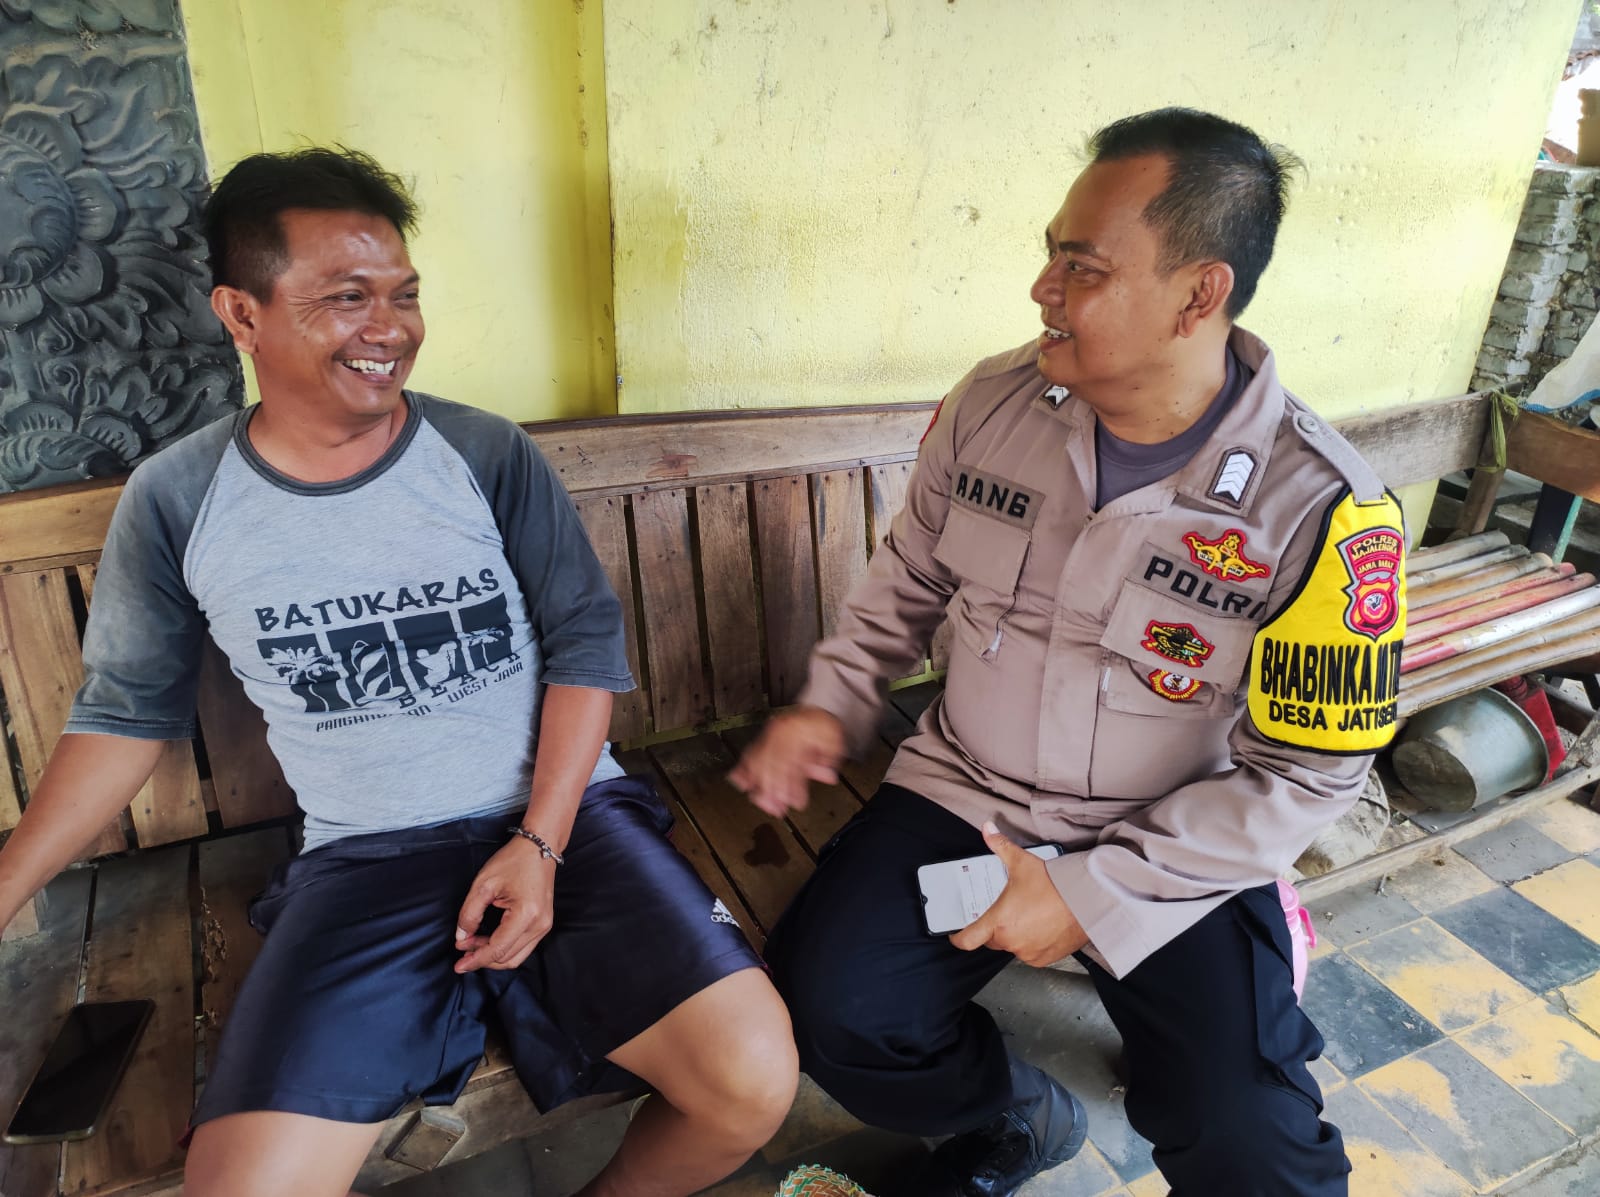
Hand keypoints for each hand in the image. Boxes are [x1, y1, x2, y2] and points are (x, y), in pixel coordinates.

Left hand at [453, 837, 556, 972]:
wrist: (540, 847)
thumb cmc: (514, 861)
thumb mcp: (484, 884)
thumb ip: (469, 913)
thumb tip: (462, 937)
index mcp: (526, 914)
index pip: (497, 949)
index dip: (476, 960)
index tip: (458, 965)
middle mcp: (539, 925)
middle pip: (507, 958)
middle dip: (481, 958)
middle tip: (461, 951)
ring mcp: (544, 926)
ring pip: (515, 957)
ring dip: (492, 956)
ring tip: (471, 947)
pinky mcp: (543, 924)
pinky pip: (522, 947)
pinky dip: (504, 949)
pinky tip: (487, 941)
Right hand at [727, 706, 846, 817]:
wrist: (815, 707)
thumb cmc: (824, 727)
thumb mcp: (834, 740)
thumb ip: (830, 759)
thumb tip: (829, 776)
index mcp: (799, 732)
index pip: (793, 762)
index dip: (794, 786)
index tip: (797, 803)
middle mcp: (780, 733)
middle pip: (771, 764)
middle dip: (772, 790)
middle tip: (776, 809)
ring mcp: (769, 735)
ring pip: (756, 760)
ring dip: (756, 784)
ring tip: (759, 802)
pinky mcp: (763, 738)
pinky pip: (748, 753)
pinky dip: (742, 769)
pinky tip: (740, 783)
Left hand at [949, 822, 1088, 966]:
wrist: (1087, 900)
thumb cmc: (1054, 885)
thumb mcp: (1022, 862)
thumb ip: (1000, 846)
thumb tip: (987, 829)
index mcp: (998, 920)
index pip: (968, 940)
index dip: (958, 938)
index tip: (957, 935)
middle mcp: (1010, 941)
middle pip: (992, 940)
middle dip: (995, 929)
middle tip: (1007, 912)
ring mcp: (1027, 952)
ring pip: (1012, 946)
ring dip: (1015, 936)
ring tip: (1028, 917)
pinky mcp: (1044, 959)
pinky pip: (1030, 954)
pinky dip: (1032, 944)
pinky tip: (1041, 927)